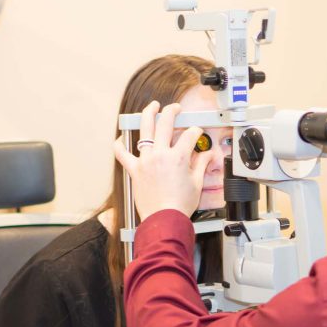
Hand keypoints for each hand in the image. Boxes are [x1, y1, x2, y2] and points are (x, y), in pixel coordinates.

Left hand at [114, 101, 215, 219]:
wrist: (164, 219)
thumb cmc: (179, 205)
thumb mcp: (197, 183)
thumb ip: (201, 165)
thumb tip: (207, 156)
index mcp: (178, 157)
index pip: (190, 135)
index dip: (196, 131)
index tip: (197, 133)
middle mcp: (160, 155)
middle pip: (166, 123)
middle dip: (172, 111)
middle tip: (175, 108)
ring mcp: (145, 160)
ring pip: (144, 130)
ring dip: (148, 114)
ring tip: (152, 107)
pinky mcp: (135, 170)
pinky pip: (122, 153)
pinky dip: (119, 144)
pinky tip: (121, 137)